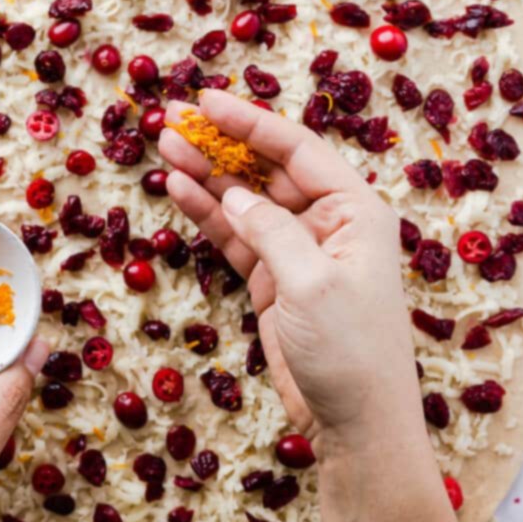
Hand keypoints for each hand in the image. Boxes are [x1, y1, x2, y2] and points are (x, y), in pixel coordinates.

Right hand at [160, 89, 422, 459]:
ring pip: (245, 200)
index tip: (205, 100)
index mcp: (355, 210)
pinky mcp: (273, 280)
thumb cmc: (352, 350)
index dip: (249, 121)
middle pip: (266, 168)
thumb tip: (235, 195)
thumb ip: (271, 232)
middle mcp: (328, 222)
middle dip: (221, 144)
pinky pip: (236, 236)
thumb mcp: (312, 283)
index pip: (296, 149)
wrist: (356, 422)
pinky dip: (208, 214)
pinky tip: (179, 189)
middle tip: (173, 120)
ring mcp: (298, 250)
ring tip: (166, 147)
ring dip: (207, 174)